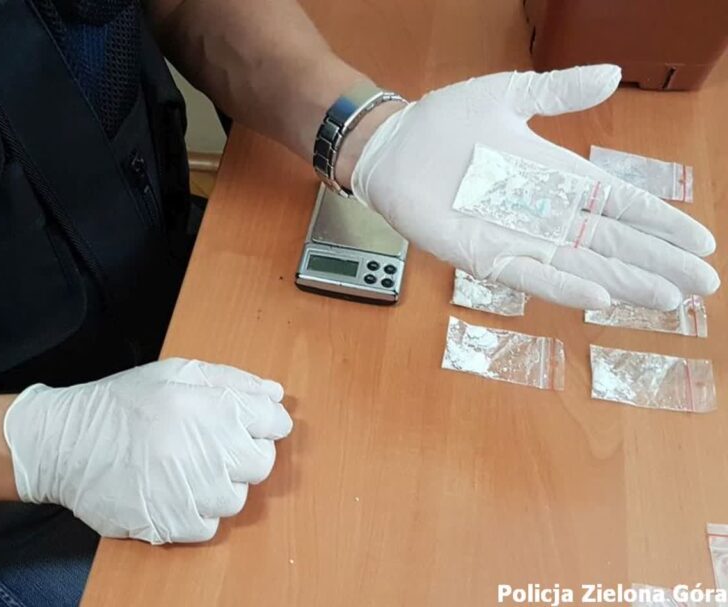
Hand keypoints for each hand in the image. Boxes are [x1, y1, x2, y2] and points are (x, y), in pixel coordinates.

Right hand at [2, 358, 292, 543]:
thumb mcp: (174, 373)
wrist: (64, 445)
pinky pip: (209, 526)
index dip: (263, 421)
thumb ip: (231, 381)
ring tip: (185, 467)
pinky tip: (172, 490)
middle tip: (213, 445)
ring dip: (219, 484)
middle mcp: (203, 449)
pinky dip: (196, 512)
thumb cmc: (121, 404)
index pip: (273, 421)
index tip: (247, 424)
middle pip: (260, 462)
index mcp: (207, 405)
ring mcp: (189, 491)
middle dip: (244, 453)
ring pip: (236, 497)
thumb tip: (276, 396)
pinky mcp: (171, 524)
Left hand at [351, 65, 718, 309]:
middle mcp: (542, 212)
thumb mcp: (507, 96)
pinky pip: (526, 274)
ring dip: (623, 282)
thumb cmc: (442, 122)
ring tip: (666, 297)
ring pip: (581, 265)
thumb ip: (558, 91)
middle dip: (657, 263)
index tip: (701, 242)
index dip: (660, 224)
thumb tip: (611, 74)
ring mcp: (514, 235)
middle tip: (702, 285)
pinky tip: (597, 296)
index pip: (620, 204)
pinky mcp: (480, 254)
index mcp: (556, 175)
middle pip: (612, 243)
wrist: (390, 144)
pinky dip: (561, 286)